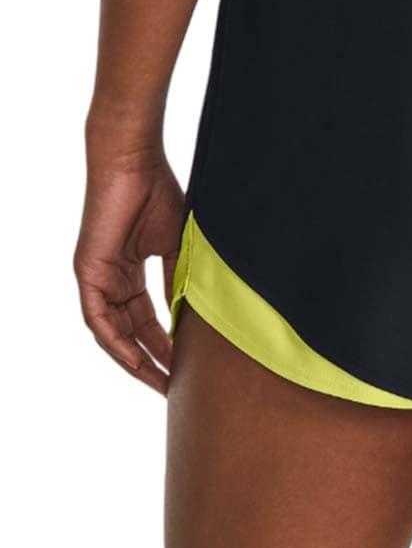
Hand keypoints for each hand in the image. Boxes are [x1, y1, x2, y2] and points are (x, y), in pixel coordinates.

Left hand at [74, 145, 184, 394]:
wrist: (135, 162)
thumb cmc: (157, 193)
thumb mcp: (177, 247)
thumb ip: (178, 282)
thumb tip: (187, 317)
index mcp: (131, 272)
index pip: (148, 320)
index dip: (167, 346)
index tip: (187, 367)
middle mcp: (111, 279)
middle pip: (131, 333)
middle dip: (154, 361)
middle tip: (176, 386)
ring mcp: (97, 277)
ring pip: (113, 333)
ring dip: (135, 360)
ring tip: (161, 382)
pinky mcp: (88, 272)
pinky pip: (98, 319)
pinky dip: (116, 342)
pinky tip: (135, 361)